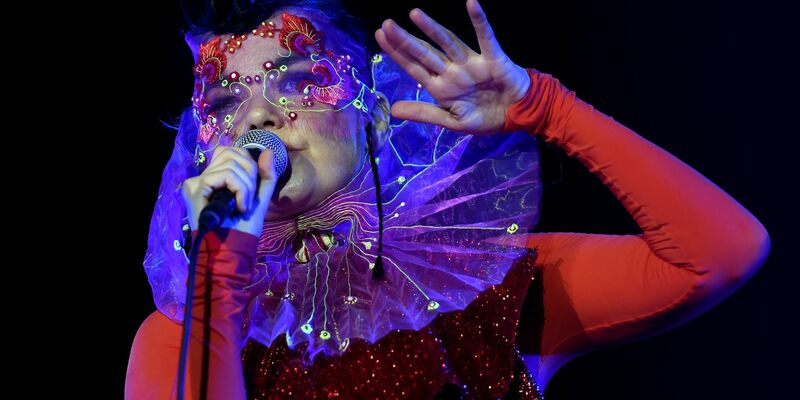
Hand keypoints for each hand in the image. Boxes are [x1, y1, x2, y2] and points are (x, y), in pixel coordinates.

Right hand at [181, 146, 277, 235]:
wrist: (233, 249)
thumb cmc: (243, 228)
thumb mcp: (260, 198)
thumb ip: (266, 175)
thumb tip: (268, 149)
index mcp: (215, 178)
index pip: (231, 151)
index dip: (248, 164)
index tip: (250, 190)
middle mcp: (203, 177)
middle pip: (232, 153)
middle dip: (250, 174)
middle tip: (248, 199)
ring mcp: (196, 182)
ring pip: (232, 165)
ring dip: (246, 188)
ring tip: (242, 206)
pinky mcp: (195, 188)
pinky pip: (227, 175)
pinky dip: (240, 190)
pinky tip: (238, 207)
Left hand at [375, 0, 531, 134]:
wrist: (517, 115)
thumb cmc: (485, 116)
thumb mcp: (452, 121)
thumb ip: (424, 113)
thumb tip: (392, 110)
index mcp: (441, 87)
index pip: (414, 67)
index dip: (397, 53)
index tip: (380, 36)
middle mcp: (453, 71)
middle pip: (425, 53)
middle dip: (406, 40)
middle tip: (387, 24)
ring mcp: (471, 63)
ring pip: (448, 43)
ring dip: (432, 29)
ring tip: (415, 14)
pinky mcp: (492, 59)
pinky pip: (486, 38)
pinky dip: (480, 21)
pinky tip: (471, 4)